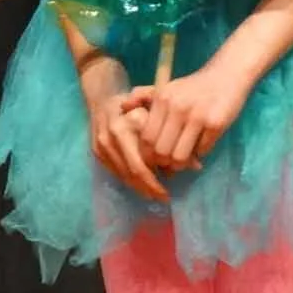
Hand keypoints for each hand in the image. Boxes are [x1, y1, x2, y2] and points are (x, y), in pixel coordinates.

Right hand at [79, 52, 164, 202]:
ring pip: (124, 174)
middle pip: (135, 170)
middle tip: (165, 197)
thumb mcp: (160, 110)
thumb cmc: (139, 101)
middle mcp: (114, 133)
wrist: (104, 95)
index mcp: (130, 121)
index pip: (148, 156)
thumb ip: (179, 136)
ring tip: (155, 195)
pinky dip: (129, 181)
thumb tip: (196, 164)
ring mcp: (102, 144)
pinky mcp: (96, 151)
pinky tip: (141, 186)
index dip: (161, 172)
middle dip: (151, 187)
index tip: (174, 181)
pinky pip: (115, 172)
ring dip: (140, 187)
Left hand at [121, 57, 252, 173]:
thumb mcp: (166, 88)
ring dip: (181, 163)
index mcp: (162, 100)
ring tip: (184, 159)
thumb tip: (122, 107)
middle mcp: (177, 108)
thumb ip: (142, 96)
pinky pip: (201, 151)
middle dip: (164, 163)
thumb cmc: (192, 87)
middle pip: (161, 151)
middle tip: (169, 164)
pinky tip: (200, 146)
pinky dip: (199, 153)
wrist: (227, 74)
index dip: (148, 155)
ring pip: (180, 156)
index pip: (147, 138)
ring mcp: (197, 116)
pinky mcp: (216, 123)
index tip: (154, 159)